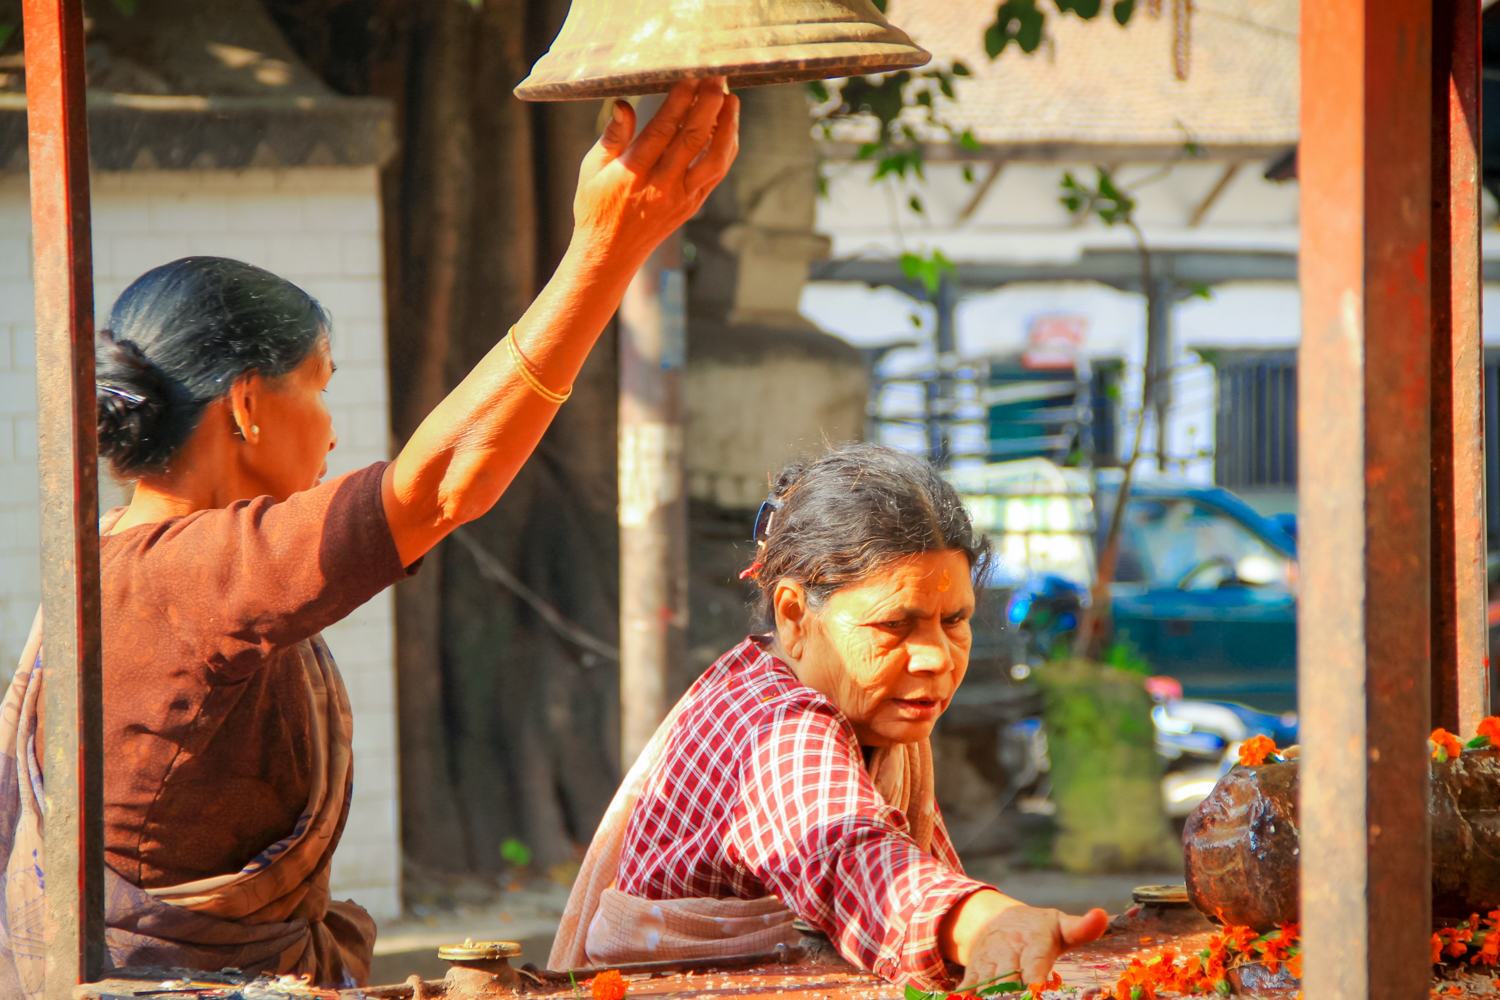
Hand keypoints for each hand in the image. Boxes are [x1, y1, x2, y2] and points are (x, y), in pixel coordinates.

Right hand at [571, 77, 739, 268]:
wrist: (610, 254)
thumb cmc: (596, 207)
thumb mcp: (591, 168)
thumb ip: (612, 136)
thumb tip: (624, 104)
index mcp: (632, 174)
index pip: (661, 132)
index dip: (679, 103)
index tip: (690, 78)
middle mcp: (661, 187)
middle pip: (693, 140)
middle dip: (709, 106)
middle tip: (717, 78)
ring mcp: (682, 198)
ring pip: (715, 160)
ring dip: (728, 127)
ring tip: (732, 100)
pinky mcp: (693, 205)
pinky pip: (716, 173)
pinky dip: (726, 148)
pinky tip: (727, 127)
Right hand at [956, 902, 1107, 988]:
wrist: (996, 919)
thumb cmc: (1038, 930)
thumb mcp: (1060, 925)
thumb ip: (1081, 928)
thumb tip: (1102, 915)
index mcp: (1033, 942)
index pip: (1034, 965)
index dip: (1035, 982)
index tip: (1037, 991)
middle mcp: (1007, 951)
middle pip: (1006, 981)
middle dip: (1012, 994)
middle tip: (1023, 998)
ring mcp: (987, 962)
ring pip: (985, 986)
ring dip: (991, 995)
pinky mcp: (972, 971)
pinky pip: (968, 988)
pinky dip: (970, 995)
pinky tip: (974, 999)